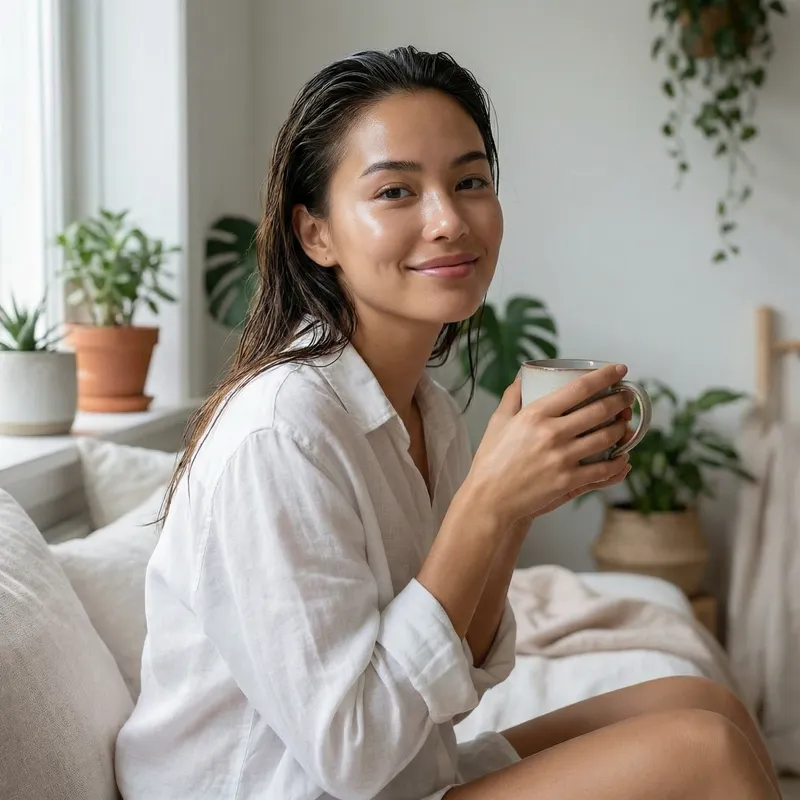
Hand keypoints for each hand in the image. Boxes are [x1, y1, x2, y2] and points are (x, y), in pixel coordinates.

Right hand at [464, 364, 633, 526]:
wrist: (489, 499)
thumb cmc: (491, 460)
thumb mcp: (497, 422)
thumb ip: (512, 397)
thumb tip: (522, 377)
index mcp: (535, 414)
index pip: (579, 388)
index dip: (605, 376)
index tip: (619, 369)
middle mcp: (552, 433)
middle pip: (599, 410)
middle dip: (620, 401)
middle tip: (627, 397)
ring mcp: (562, 458)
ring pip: (606, 438)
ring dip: (621, 428)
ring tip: (624, 424)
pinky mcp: (568, 481)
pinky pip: (603, 469)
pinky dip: (618, 462)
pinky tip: (623, 457)